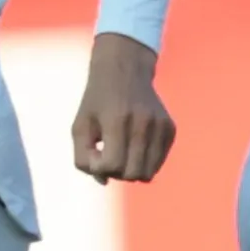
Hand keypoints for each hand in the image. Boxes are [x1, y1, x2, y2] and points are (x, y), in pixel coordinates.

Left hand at [71, 33, 173, 182]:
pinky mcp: (170, 129)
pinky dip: (144, 161)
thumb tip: (104, 180)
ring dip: (131, 170)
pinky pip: (158, 162)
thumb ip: (83, 158)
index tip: (96, 154)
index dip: (100, 168)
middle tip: (109, 156)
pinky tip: (135, 146)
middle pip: (133, 174)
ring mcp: (161, 126)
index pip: (113, 165)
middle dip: (117, 173)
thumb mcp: (79, 126)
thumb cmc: (97, 101)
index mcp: (117, 120)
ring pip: (148, 173)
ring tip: (122, 154)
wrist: (124, 70)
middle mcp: (144, 123)